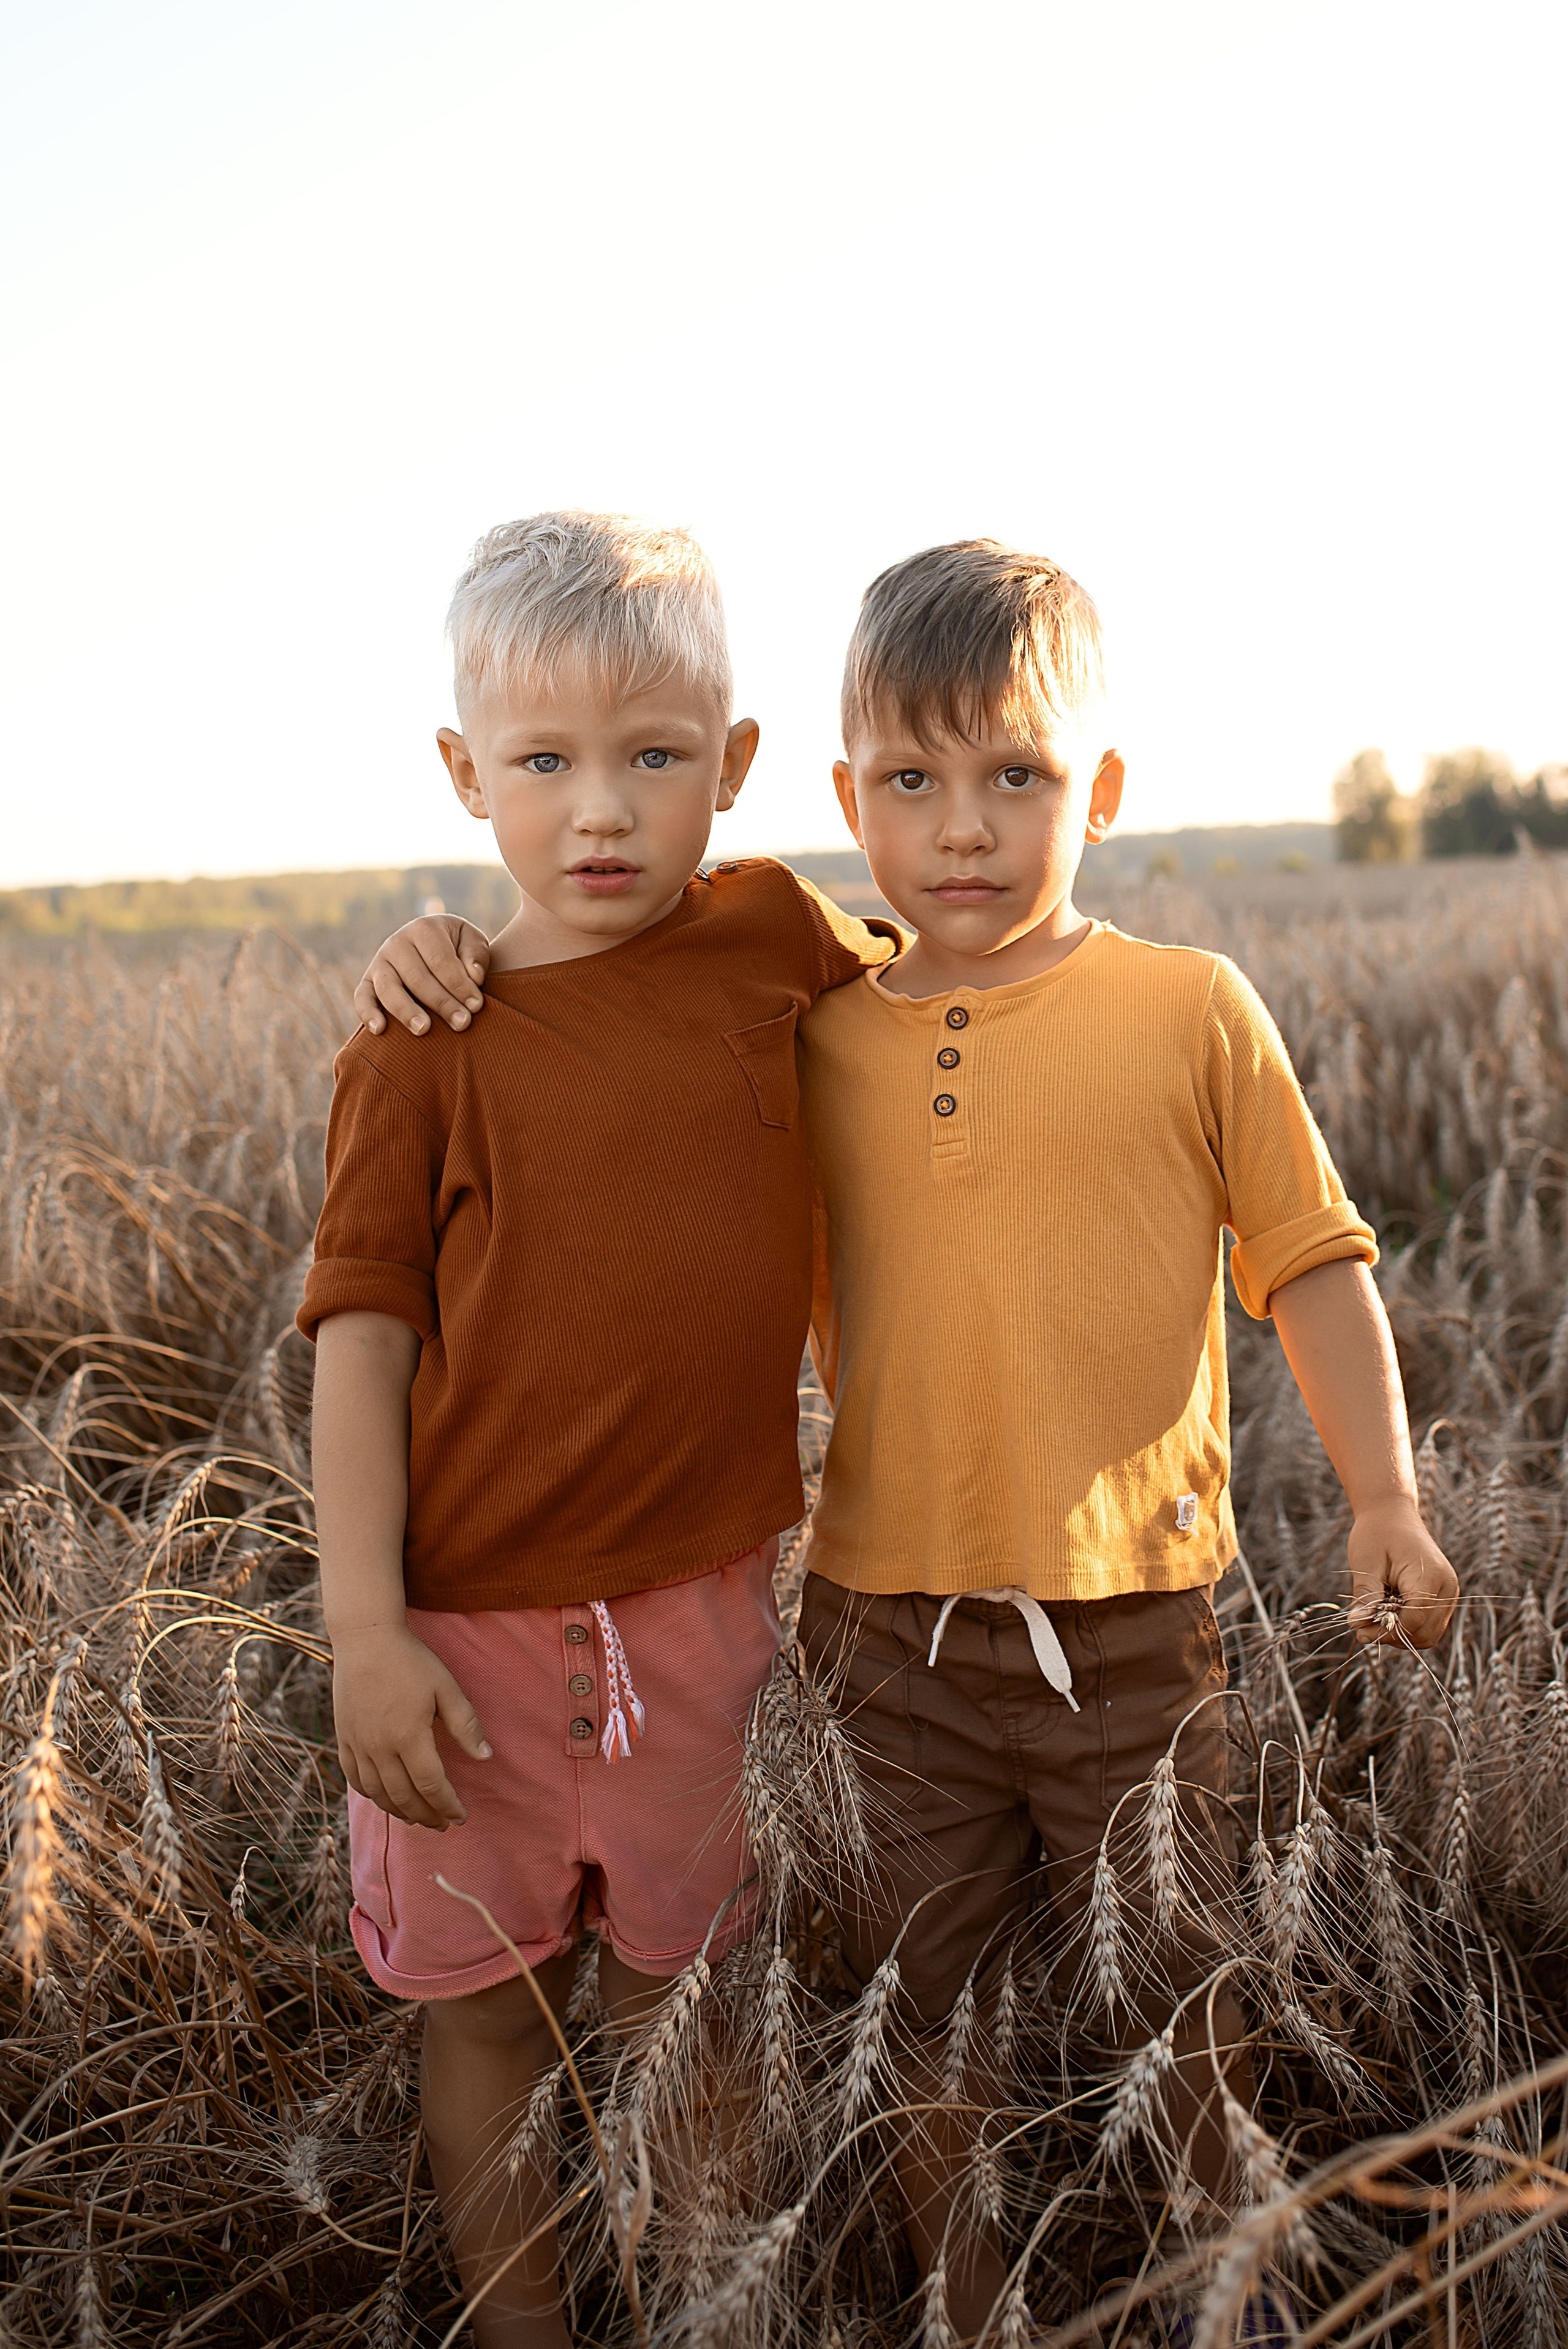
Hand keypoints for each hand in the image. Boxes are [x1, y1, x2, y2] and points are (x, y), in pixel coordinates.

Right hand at [332, 1623, 492, 1828]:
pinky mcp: (344, 1739)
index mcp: (409, 1736)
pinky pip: (356, 1780)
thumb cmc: (412, 1661)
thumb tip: (485, 1757)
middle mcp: (380, 1747)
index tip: (460, 1817)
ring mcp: (358, 1745)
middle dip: (426, 1816)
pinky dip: (372, 1796)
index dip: (447, 1805)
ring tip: (418, 1819)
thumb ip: (466, 1725)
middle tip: (442, 1824)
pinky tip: (386, 1799)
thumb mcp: (446, 1688)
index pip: (431, 1786)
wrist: (366, 1639)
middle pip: (404, 1797)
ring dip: (400, 1812)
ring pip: (379, 1794)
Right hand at [354, 916, 491, 1036]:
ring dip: (406, 1011)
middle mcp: (397, 942)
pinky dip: (367, 1013)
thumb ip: (476, 955)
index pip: (441, 960)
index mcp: (424, 928)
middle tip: (462, 1023)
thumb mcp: (472, 941)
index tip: (476, 1006)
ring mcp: (380, 962)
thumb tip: (474, 976)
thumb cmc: (457, 948)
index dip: (459, 985)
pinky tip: (380, 1030)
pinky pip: (362, 997)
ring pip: (389, 988)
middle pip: (417, 977)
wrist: (434, 947)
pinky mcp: (368, 981)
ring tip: (423, 1029)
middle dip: (442, 1003)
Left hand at [1345, 1497, 1458, 1650]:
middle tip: (1365, 1626)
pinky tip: (1387, 1611)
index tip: (1360, 1632)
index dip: (1387, 1632)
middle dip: (1394, 1636)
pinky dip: (1408, 1626)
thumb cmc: (1376, 1533)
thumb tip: (1357, 1626)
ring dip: (1401, 1633)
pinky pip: (1428, 1624)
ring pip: (1428, 1634)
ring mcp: (1448, 1593)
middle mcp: (1447, 1587)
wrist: (1392, 1513)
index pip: (1414, 1620)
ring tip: (1375, 1616)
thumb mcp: (1365, 1563)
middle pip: (1425, 1633)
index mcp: (1430, 1576)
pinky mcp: (1443, 1596)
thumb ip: (1365, 1596)